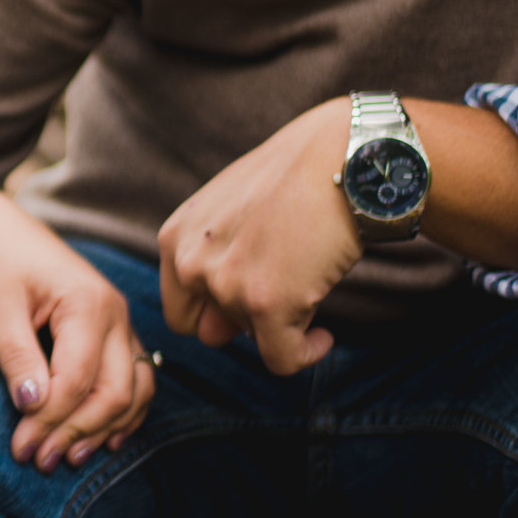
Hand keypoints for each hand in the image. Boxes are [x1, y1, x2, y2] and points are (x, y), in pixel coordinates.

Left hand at [0, 184, 156, 471]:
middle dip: (77, 432)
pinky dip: (121, 413)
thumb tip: (33, 407)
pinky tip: (101, 440)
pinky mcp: (113, 331)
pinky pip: (134, 380)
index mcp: (87, 303)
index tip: (18, 450)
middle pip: (114, 392)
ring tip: (65, 457)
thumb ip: (15, 356)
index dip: (49, 421)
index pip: (77, 381)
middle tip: (37, 461)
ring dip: (103, 430)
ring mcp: (120, 322)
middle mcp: (115, 313)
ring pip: (134, 391)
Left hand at [156, 97, 358, 375]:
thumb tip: (215, 334)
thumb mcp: (229, 213)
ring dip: (281, 323)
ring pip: (252, 339)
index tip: (251, 300)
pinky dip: (305, 354)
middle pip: (210, 331)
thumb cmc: (294, 181)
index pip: (180, 311)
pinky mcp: (267, 304)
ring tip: (307, 285)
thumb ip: (213, 265)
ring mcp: (226, 285)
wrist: (340, 158)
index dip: (215, 313)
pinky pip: (282, 359)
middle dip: (242, 322)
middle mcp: (191, 263)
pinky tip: (323, 336)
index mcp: (176, 239)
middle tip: (281, 294)